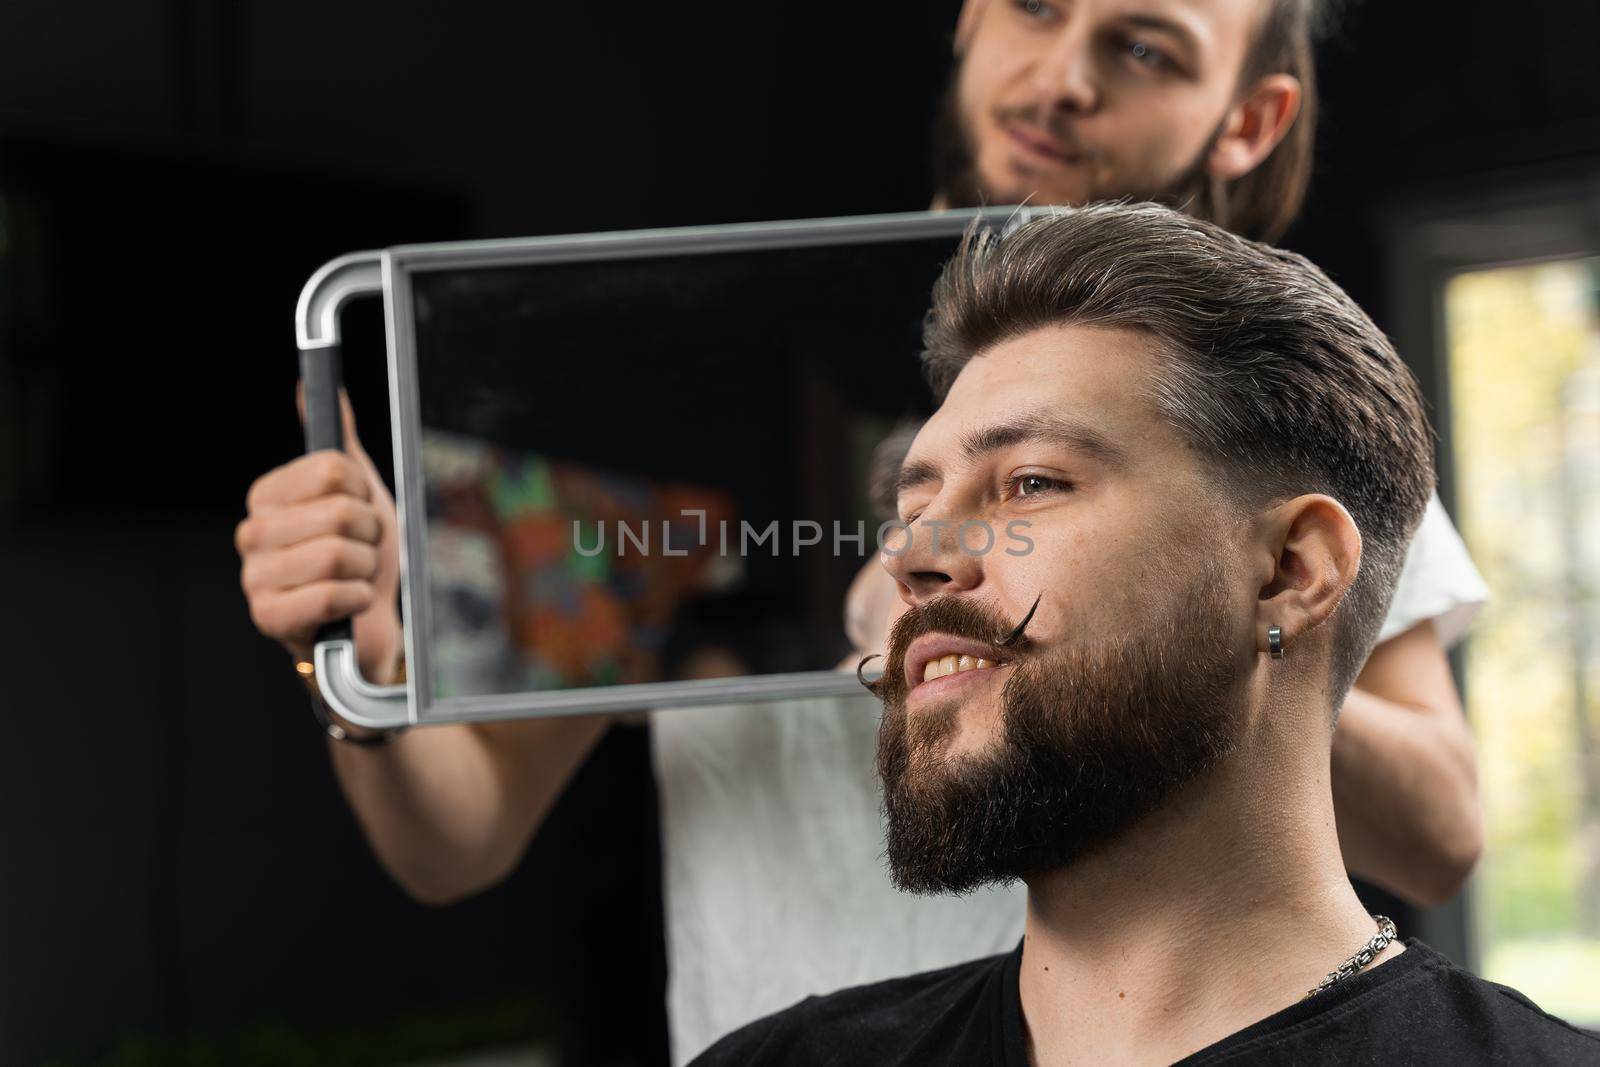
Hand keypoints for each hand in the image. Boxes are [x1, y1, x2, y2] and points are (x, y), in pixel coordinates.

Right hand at [236, 387, 403, 683]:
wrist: (368, 623)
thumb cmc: (361, 556)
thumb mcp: (358, 491)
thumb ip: (338, 442)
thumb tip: (313, 385)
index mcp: (268, 495)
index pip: (333, 469)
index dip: (362, 492)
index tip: (359, 510)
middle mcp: (252, 532)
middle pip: (340, 512)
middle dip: (370, 535)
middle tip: (361, 550)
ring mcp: (255, 577)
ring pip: (339, 555)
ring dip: (366, 569)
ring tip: (354, 577)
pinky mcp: (267, 618)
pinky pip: (332, 594)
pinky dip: (358, 600)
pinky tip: (348, 605)